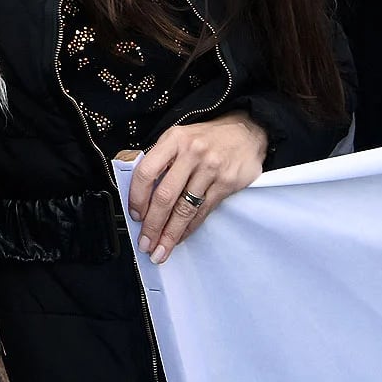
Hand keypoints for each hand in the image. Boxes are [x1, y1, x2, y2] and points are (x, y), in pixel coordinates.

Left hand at [127, 111, 268, 263]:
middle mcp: (191, 153)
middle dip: (153, 226)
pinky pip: (203, 211)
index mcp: (174, 140)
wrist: (246, 131)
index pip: (146, 172)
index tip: (135, 216)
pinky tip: (180, 237)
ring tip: (161, 250)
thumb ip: (161, 160)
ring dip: (170, 234)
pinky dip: (189, 228)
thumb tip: (142, 197)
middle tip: (146, 244)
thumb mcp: (179, 138)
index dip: (137, 198)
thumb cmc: (206, 138)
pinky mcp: (227, 183)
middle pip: (165, 196)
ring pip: (185, 209)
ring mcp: (211, 168)